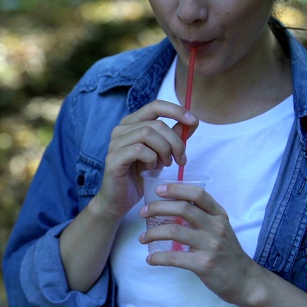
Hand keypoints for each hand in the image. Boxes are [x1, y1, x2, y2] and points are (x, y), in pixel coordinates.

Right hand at [93, 100, 198, 219]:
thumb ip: (174, 137)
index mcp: (132, 123)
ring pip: (147, 134)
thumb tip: (193, 122)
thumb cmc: (140, 176)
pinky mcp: (113, 158)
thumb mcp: (162, 154)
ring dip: (164, 150)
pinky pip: (139, 150)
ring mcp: (115, 142)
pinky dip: (151, 159)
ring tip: (167, 164)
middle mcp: (121, 129)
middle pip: (156, 123)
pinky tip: (151, 169)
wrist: (120, 200)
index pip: (155, 105)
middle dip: (175, 141)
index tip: (194, 121)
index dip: (176, 111)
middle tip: (181, 159)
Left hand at [138, 182, 257, 304]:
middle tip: (143, 213)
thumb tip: (172, 205)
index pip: (198, 194)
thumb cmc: (227, 252)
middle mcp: (216, 227)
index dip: (176, 188)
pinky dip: (158, 257)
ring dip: (153, 233)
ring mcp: (211, 246)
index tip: (158, 190)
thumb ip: (202, 215)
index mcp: (219, 215)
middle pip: (183, 209)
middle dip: (157, 208)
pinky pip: (174, 257)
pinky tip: (151, 259)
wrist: (244, 280)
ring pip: (174, 231)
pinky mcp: (204, 264)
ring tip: (142, 238)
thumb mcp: (220, 228)